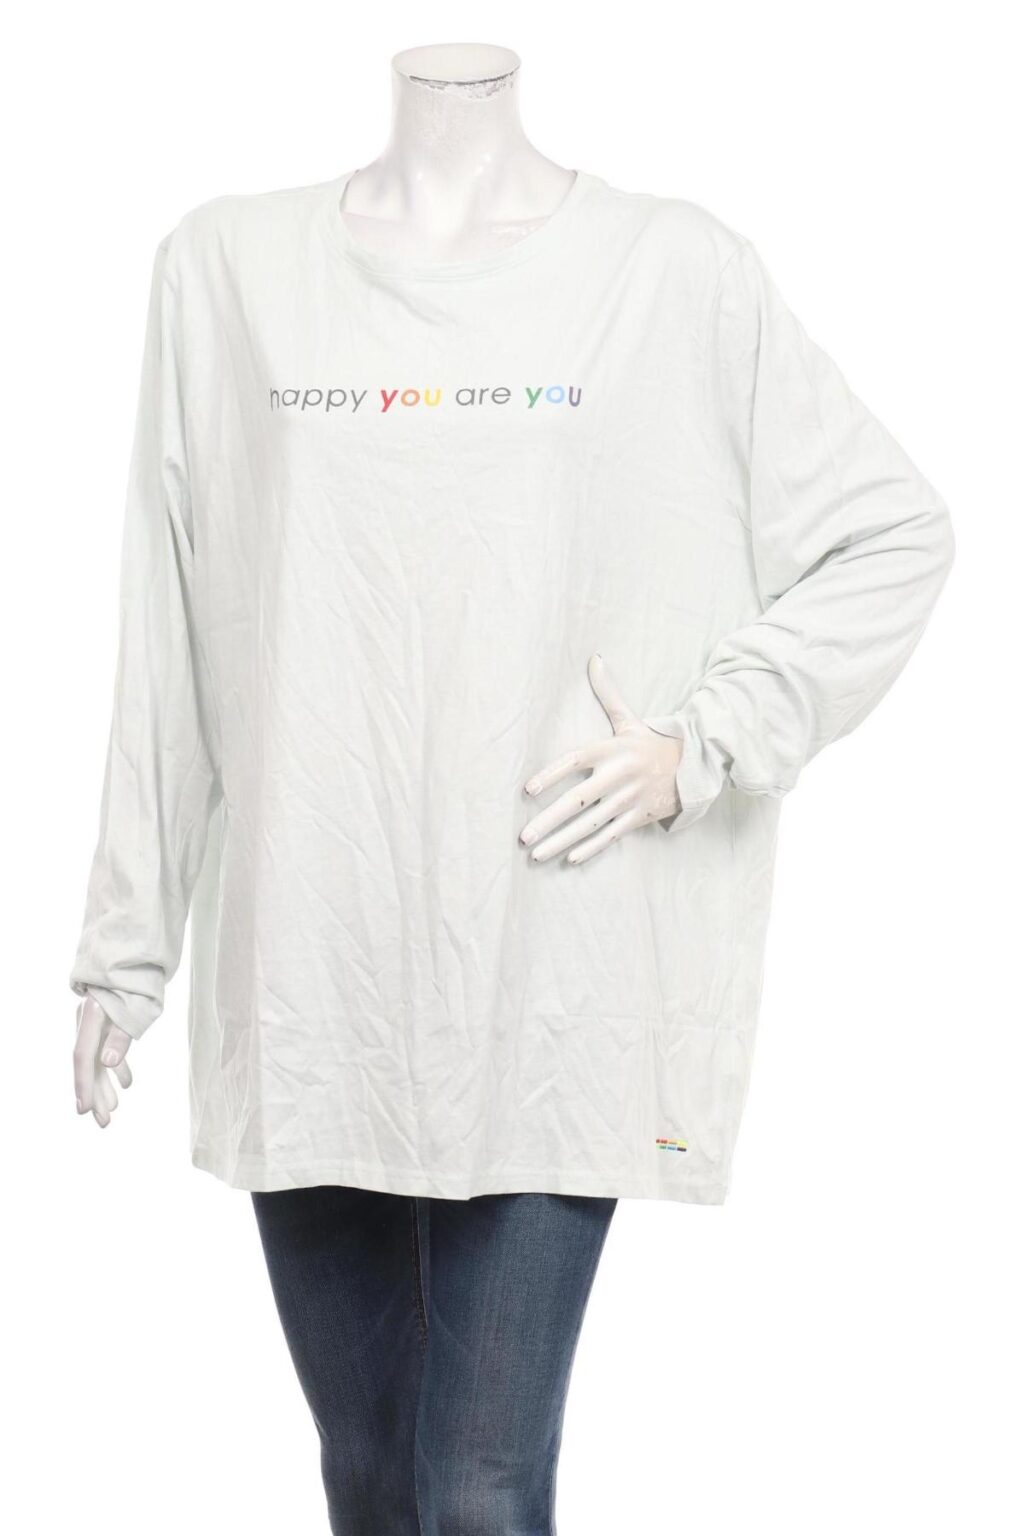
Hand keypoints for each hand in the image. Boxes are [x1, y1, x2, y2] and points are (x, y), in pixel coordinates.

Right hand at [73, 993, 133, 1128]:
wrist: (134, 953)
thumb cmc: (136, 980)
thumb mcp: (133, 1008)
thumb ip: (120, 1036)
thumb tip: (108, 1064)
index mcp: (92, 1019)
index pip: (83, 1058)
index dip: (84, 1085)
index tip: (85, 1110)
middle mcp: (89, 1022)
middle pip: (90, 1064)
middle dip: (96, 1094)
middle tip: (104, 1122)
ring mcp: (96, 1022)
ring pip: (98, 1059)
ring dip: (106, 1084)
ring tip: (113, 1108)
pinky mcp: (107, 1020)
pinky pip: (107, 1048)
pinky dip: (117, 1066)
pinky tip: (127, 1082)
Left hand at [519, 652, 682, 865]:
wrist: (695, 765)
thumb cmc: (651, 742)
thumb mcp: (630, 719)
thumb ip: (608, 693)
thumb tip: (595, 659)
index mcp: (611, 750)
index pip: (574, 761)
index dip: (550, 775)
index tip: (528, 791)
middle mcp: (618, 776)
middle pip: (577, 801)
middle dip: (548, 821)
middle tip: (522, 837)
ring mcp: (628, 799)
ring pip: (589, 825)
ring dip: (561, 841)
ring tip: (536, 854)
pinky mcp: (639, 817)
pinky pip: (610, 836)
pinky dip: (590, 849)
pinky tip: (569, 859)